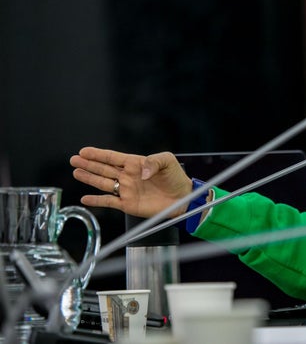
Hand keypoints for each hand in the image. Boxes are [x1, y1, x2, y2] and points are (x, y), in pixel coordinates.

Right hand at [70, 147, 192, 217]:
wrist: (182, 198)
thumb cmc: (176, 177)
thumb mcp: (168, 161)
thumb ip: (153, 161)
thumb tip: (140, 172)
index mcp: (136, 163)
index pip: (113, 157)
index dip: (98, 154)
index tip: (84, 150)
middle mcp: (128, 176)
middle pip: (104, 169)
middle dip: (88, 164)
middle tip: (74, 159)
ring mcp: (126, 190)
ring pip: (103, 183)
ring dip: (89, 178)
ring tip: (76, 172)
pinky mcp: (128, 204)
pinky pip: (109, 201)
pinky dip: (96, 200)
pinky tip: (85, 198)